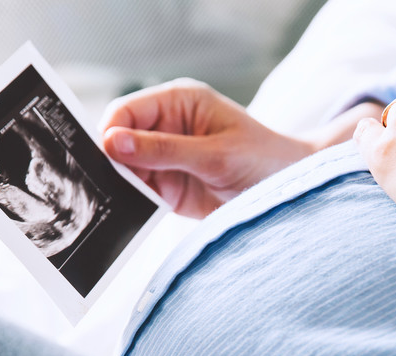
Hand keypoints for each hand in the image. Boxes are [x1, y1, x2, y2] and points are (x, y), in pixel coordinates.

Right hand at [101, 79, 315, 217]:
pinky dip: (133, 204)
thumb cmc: (264, 159)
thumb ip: (165, 150)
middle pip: (119, 140)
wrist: (290, 192)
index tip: (106, 157)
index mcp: (178, 102)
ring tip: (120, 202)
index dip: (110, 132)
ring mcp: (166, 158)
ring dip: (121, 186)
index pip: (126, 111)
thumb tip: (113, 142)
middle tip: (106, 185)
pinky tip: (131, 213)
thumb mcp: (216, 154)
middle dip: (112, 162)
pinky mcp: (169, 187)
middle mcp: (167, 127)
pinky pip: (139, 194)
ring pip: (125, 170)